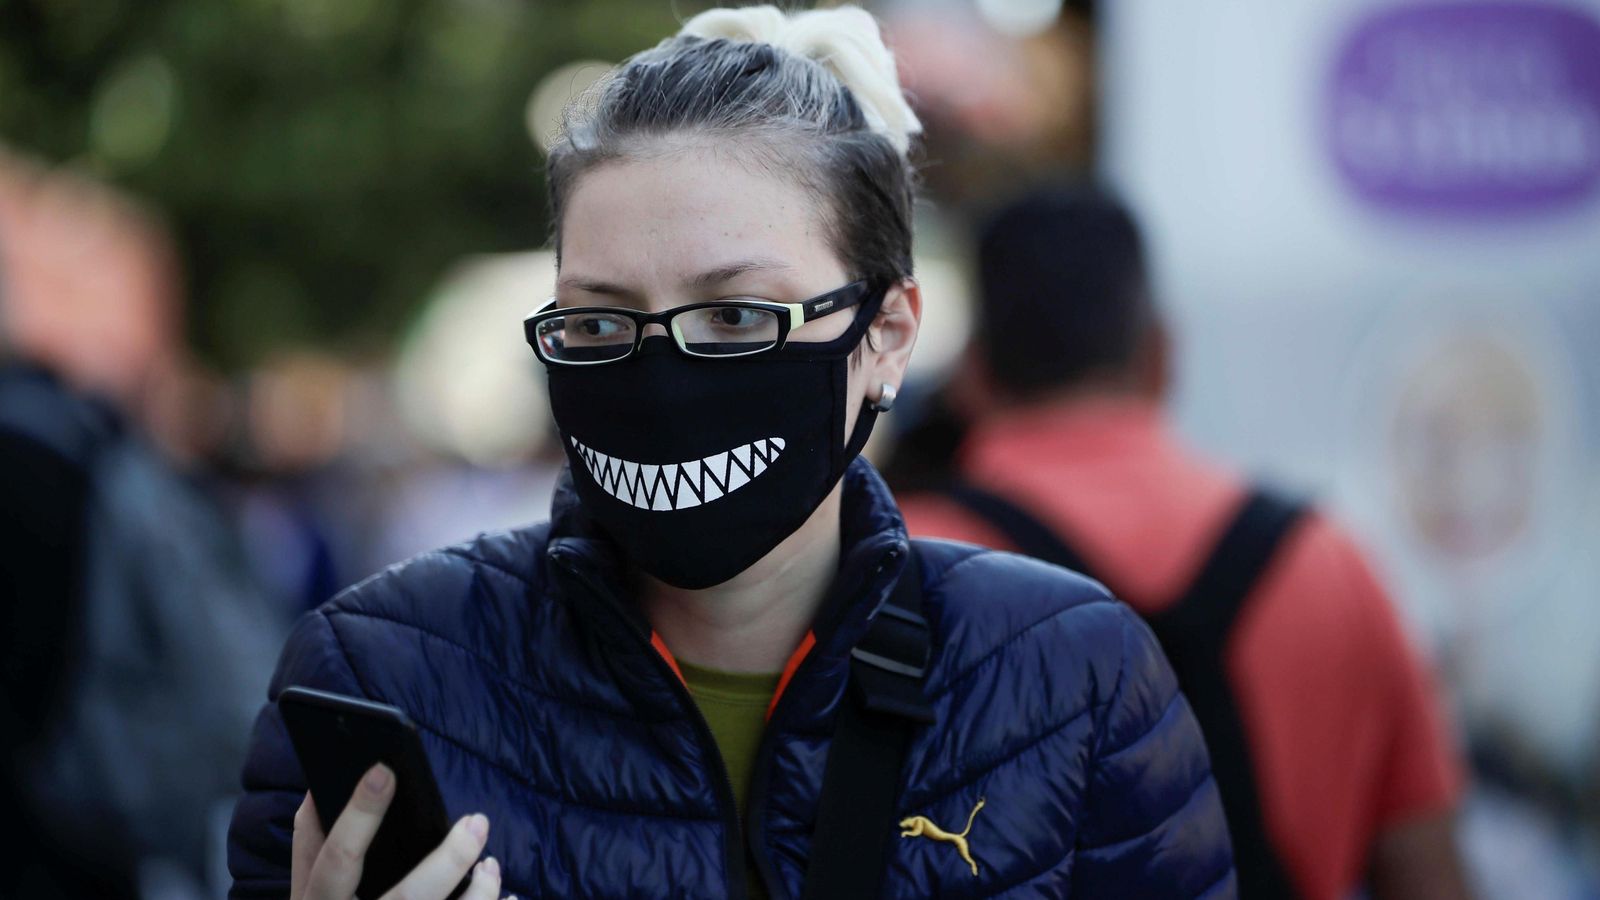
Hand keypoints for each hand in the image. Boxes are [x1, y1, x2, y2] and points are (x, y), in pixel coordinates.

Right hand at [291, 763, 512, 899]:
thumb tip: (318, 789)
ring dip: (479, 892)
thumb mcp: (306, 892)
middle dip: (449, 860)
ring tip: (491, 864)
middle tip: (477, 822)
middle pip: (408, 897)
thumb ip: (309, 848)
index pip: (337, 859)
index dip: (358, 816)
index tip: (384, 771)